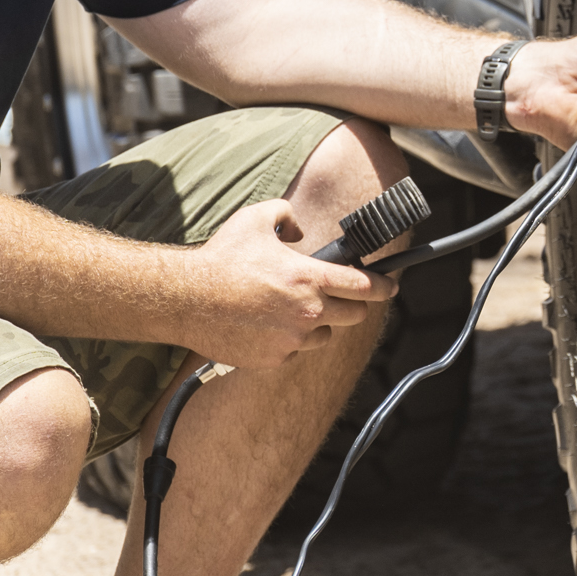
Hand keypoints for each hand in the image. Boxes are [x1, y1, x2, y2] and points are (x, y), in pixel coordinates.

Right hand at [178, 199, 393, 369]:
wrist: (186, 300)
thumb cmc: (222, 259)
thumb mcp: (257, 219)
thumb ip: (287, 216)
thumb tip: (299, 232)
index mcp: (309, 278)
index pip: (363, 286)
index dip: (383, 286)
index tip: (390, 287)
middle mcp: (308, 313)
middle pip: (353, 316)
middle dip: (351, 305)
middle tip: (338, 297)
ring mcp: (292, 340)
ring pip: (324, 335)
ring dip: (316, 324)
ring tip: (288, 310)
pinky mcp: (274, 359)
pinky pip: (294, 350)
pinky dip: (287, 341)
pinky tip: (265, 325)